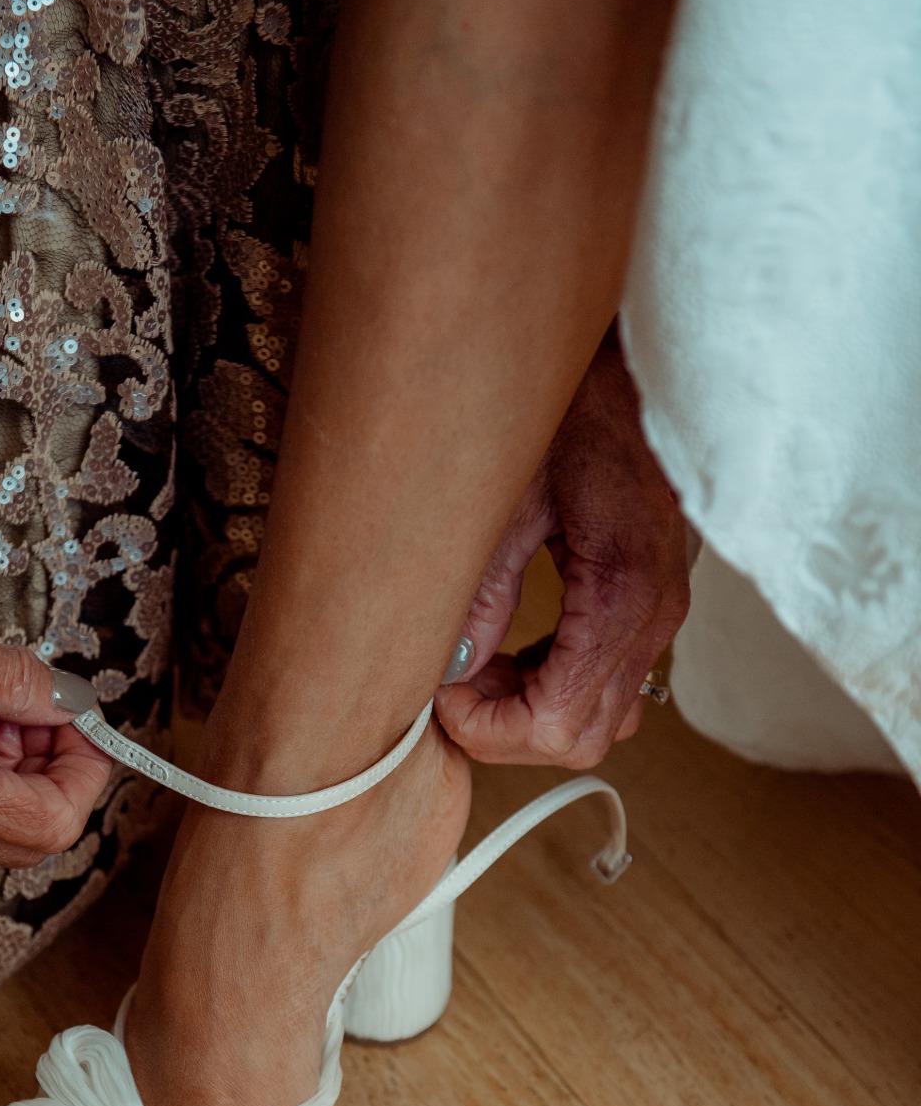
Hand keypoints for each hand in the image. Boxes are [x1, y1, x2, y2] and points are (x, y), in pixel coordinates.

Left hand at [435, 329, 689, 768]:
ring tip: (479, 664)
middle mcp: (653, 619)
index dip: (489, 727)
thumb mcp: (510, 496)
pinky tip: (513, 648)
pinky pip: (609, 683)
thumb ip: (483, 592)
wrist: (642, 366)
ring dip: (531, 710)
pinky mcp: (653, 606)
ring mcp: (661, 616)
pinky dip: (555, 685)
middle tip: (452, 683)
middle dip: (506, 727)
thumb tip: (452, 668)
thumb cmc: (579, 411)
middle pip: (580, 739)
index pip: (557, 727)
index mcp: (619, 597)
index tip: (443, 693)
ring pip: (599, 721)